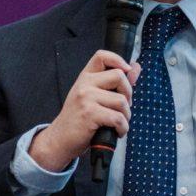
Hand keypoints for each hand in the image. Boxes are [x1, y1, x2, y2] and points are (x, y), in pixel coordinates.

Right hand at [29, 50, 140, 171]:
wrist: (59, 139)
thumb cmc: (78, 120)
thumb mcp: (93, 97)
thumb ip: (115, 83)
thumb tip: (136, 67)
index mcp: (85, 77)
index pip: (102, 56)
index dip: (118, 60)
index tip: (126, 72)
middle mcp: (84, 84)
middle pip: (119, 76)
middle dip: (128, 94)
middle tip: (122, 108)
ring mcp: (86, 98)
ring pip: (121, 100)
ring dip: (126, 116)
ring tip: (118, 123)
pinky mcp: (90, 114)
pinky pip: (118, 118)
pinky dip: (122, 128)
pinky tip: (116, 132)